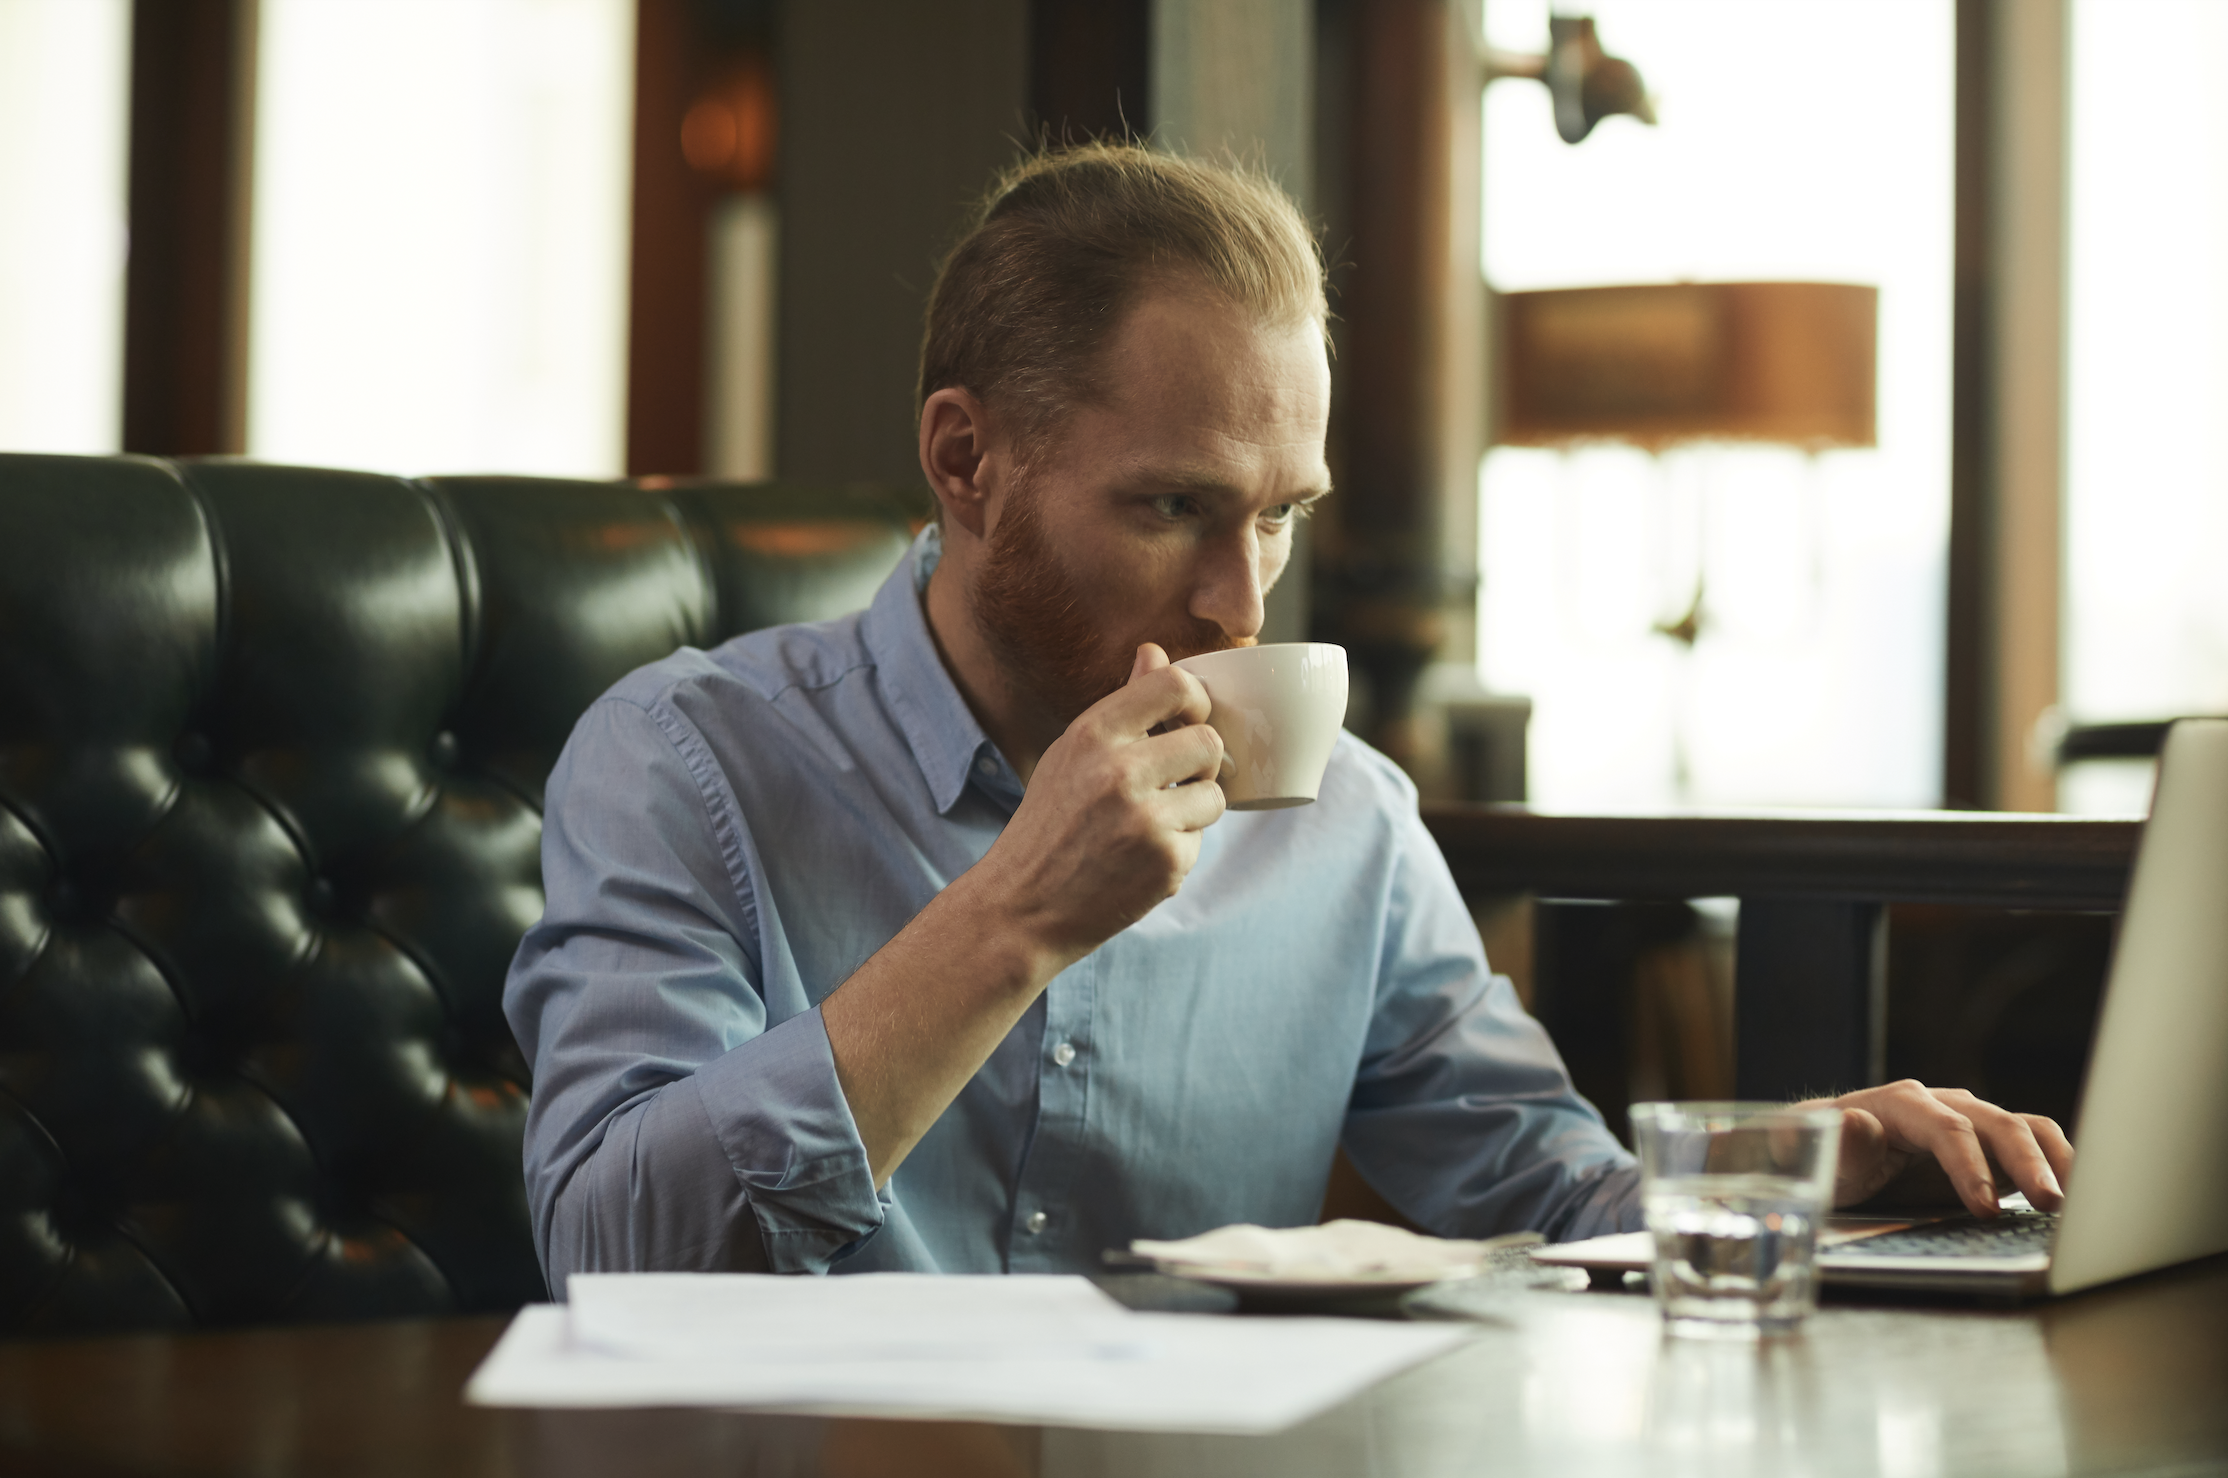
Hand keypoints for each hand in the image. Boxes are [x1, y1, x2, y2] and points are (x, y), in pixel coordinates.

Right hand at [974, 643, 1225, 966]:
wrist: (1022, 906)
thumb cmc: (1048, 826)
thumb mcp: (1071, 754)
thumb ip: (1121, 706)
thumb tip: (1155, 652)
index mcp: (1093, 734)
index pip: (1173, 685)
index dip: (1196, 700)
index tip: (1189, 721)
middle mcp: (1120, 771)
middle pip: (1208, 742)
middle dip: (1199, 764)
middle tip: (1173, 783)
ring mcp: (1146, 819)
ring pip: (1215, 795)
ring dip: (1193, 811)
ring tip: (1151, 826)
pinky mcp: (1166, 862)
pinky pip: (1201, 841)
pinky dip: (1178, 851)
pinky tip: (1139, 860)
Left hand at [1798, 1080, 2074, 1217]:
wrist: (1827, 1150)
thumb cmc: (1821, 1152)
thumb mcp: (1814, 1152)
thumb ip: (1837, 1143)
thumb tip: (1855, 1123)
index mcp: (1902, 1104)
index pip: (1947, 1129)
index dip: (1969, 1166)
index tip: (1985, 1209)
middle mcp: (1943, 1106)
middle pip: (1997, 1125)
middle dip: (2028, 1164)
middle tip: (2052, 1205)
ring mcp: (1970, 1124)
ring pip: (2025, 1129)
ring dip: (2055, 1162)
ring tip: (2076, 1203)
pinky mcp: (1988, 1147)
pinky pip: (2033, 1146)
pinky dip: (2057, 1166)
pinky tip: (2075, 1198)